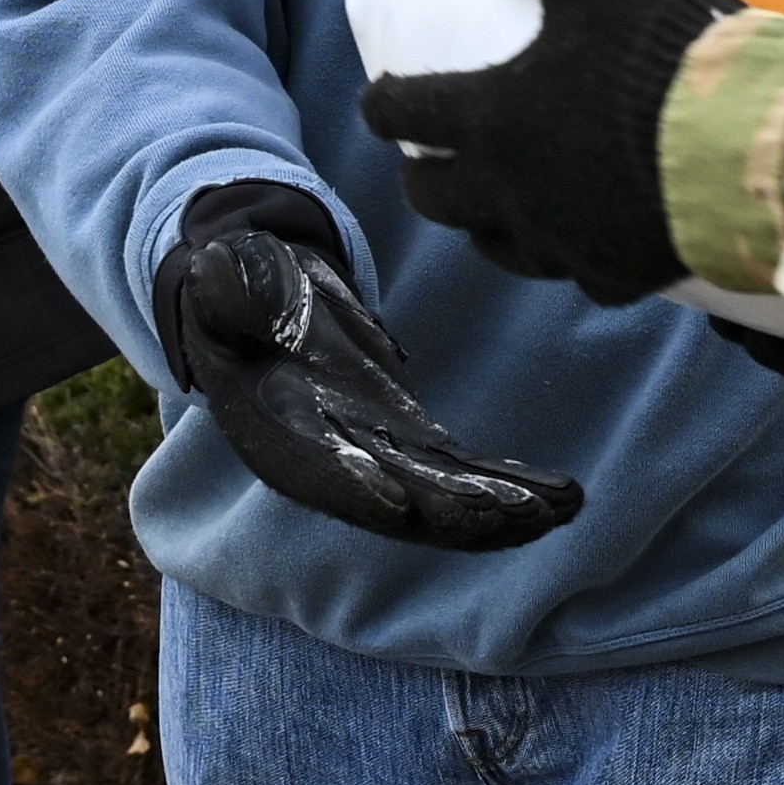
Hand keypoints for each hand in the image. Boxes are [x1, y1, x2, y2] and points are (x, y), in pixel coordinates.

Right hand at [154, 205, 583, 551]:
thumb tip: (217, 269)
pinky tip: (566, 496)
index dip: (352, 488)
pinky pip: (468, 478)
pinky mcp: (413, 445)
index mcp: (275, 432)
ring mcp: (377, 460)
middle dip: (455, 514)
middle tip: (517, 515)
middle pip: (394, 501)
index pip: (312, 470)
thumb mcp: (227, 278)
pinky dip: (513, 490)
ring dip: (500, 512)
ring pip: (442, 501)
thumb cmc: (239, 288)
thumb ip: (229, 284)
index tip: (399, 505)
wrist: (264, 306)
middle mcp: (328, 465)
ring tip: (560, 508)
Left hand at [358, 0, 743, 305]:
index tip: (380, 101)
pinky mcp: (620, 275)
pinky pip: (581, 275)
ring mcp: (564, 243)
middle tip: (429, 160)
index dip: (385, 104)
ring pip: (499, 248)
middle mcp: (512, 192)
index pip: (408, 114)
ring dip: (485, 224)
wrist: (746, 145)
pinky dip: (576, 256)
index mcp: (492, 119)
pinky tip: (591, 243)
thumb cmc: (659, 51)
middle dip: (423, 177)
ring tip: (494, 209)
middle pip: (438, 199)